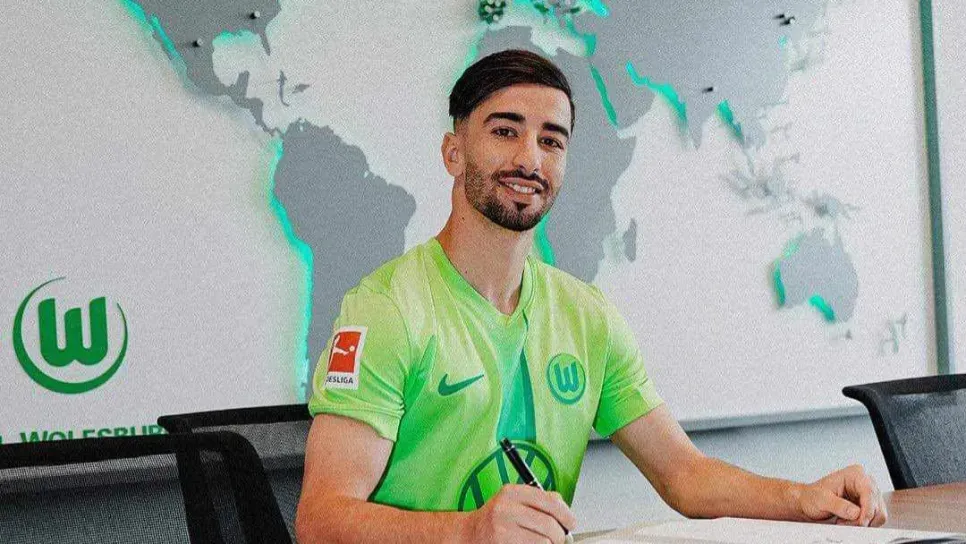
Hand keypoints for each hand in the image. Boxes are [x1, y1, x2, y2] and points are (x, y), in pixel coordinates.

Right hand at [462, 484, 576, 543]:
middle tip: (559, 539)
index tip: (571, 523)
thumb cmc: (495, 519)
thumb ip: (539, 500)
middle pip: (549, 525)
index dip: (566, 514)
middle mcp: (506, 509)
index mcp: (512, 492)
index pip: (549, 502)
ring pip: (544, 542)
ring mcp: (503, 530)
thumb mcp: (513, 501)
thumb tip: (564, 509)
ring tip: (542, 543)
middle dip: (559, 536)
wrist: (468, 535)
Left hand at [795, 464, 886, 526]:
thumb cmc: (812, 496)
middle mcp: (864, 482)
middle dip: (863, 518)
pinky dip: (863, 524)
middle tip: (845, 522)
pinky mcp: (868, 505)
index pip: (870, 492)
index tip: (860, 521)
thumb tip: (856, 512)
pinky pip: (874, 519)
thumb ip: (838, 505)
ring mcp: (868, 494)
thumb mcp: (822, 499)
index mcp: (854, 474)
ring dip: (862, 522)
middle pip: (877, 505)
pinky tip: (849, 521)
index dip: (867, 509)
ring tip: (844, 521)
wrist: (808, 503)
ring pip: (878, 514)